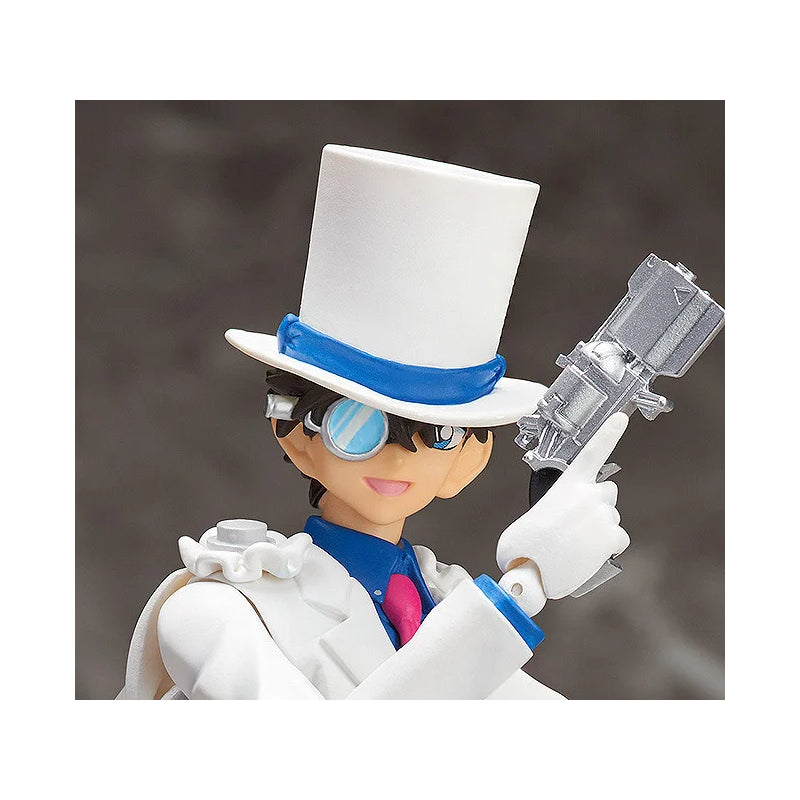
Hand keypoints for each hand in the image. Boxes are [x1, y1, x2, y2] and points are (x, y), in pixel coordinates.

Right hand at [497, 412, 630, 600]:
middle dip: (597, 503)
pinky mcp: (613, 537)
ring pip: (611, 517)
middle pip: (607, 492)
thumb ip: (554, 508)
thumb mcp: (534, 516)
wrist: (530, 571)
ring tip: (576, 542)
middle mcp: (590, 494)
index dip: (609, 432)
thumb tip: (560, 524)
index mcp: (569, 483)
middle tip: (577, 522)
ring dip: (599, 528)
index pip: (594, 451)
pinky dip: (606, 547)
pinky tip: (588, 553)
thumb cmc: (526, 546)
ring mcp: (605, 515)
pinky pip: (618, 539)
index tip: (622, 417)